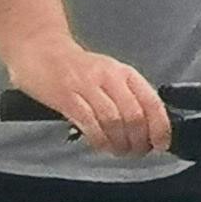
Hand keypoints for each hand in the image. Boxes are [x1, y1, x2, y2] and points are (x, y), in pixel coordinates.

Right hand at [13, 37, 171, 158]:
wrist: (39, 49)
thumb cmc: (76, 67)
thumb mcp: (110, 75)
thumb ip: (127, 97)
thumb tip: (148, 128)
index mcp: (125, 73)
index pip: (152, 102)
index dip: (160, 127)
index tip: (161, 144)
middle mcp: (110, 77)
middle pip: (134, 116)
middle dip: (139, 141)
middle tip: (136, 152)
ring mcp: (87, 86)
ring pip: (114, 122)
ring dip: (120, 143)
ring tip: (119, 151)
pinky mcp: (66, 96)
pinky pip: (89, 123)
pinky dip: (99, 140)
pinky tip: (100, 145)